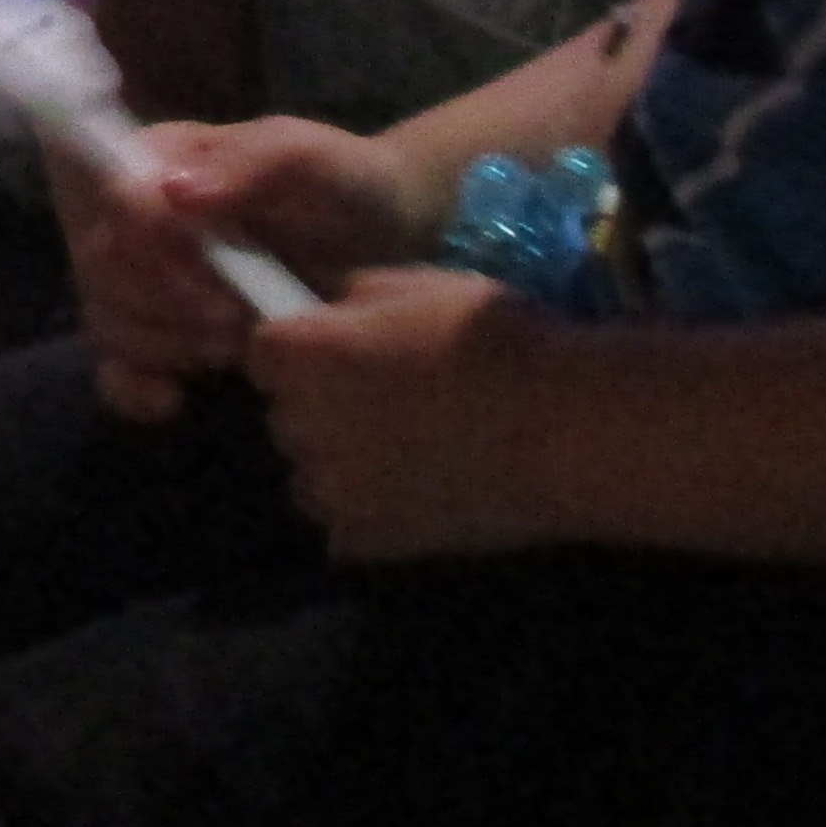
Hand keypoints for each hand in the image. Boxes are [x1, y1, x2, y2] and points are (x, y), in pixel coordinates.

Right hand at [53, 117, 428, 420]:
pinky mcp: (160, 335)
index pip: (116, 197)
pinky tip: (173, 399)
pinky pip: (114, 367)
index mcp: (163, 158)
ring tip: (233, 347)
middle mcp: (140, 218)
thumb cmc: (345, 184)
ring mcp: (146, 280)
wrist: (388, 242)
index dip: (151, 244)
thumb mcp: (311, 158)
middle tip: (233, 319)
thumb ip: (248, 164)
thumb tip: (173, 193)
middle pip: (102, 264)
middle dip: (163, 302)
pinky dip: (132, 387)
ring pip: (106, 317)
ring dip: (163, 343)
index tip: (214, 275)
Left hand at [248, 265, 564, 559]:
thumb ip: (351, 301)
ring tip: (412, 449)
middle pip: (287, 414)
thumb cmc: (490, 340)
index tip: (341, 351)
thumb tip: (330, 315)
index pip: (262, 352)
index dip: (301, 350)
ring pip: (311, 473)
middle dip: (322, 405)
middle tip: (387, 398)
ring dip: (342, 462)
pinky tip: (424, 491)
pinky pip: (345, 523)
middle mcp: (296, 425)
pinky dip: (373, 511)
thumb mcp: (413, 284)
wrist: (563, 426)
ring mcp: (328, 490)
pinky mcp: (364, 542)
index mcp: (298, 355)